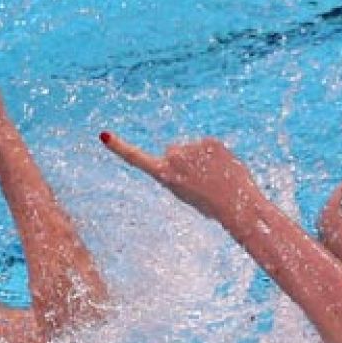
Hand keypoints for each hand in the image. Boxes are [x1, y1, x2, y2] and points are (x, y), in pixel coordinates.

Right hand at [99, 132, 265, 224]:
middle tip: (199, 181)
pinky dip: (216, 155)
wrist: (237, 205)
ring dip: (201, 160)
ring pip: (193, 149)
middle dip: (184, 161)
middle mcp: (173, 158)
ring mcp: (191, 147)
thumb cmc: (212, 206)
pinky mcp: (209, 140)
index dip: (119, 147)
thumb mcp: (186, 193)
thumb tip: (184, 159)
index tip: (104, 135)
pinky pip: (209, 146)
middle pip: (173, 151)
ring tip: (214, 178)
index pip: (136, 159)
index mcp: (164, 175)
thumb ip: (179, 174)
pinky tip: (223, 169)